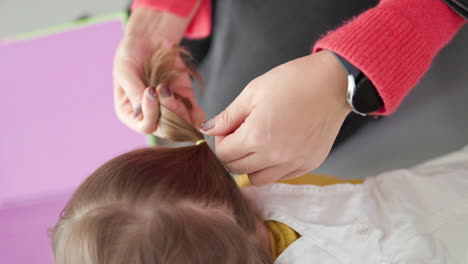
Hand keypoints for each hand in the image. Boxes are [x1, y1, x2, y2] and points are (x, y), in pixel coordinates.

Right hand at [113, 7, 204, 136]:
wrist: (150, 39)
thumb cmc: (131, 54)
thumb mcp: (125, 70)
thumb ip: (133, 91)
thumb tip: (141, 112)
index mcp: (130, 114)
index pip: (144, 127)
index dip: (150, 114)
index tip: (151, 90)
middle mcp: (149, 117)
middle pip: (165, 129)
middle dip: (168, 112)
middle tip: (164, 88)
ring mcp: (168, 110)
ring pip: (181, 125)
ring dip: (180, 110)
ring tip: (169, 87)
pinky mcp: (184, 102)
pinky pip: (194, 116)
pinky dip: (196, 113)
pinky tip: (190, 101)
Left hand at [200, 50, 350, 184]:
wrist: (334, 83)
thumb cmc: (293, 81)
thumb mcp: (253, 92)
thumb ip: (228, 116)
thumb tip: (207, 129)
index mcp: (256, 136)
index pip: (224, 154)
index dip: (221, 141)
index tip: (228, 129)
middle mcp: (274, 156)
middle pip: (237, 169)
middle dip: (233, 153)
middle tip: (241, 134)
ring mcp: (293, 163)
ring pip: (258, 179)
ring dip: (251, 165)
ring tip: (259, 143)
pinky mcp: (308, 165)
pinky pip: (281, 177)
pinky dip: (273, 167)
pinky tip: (277, 148)